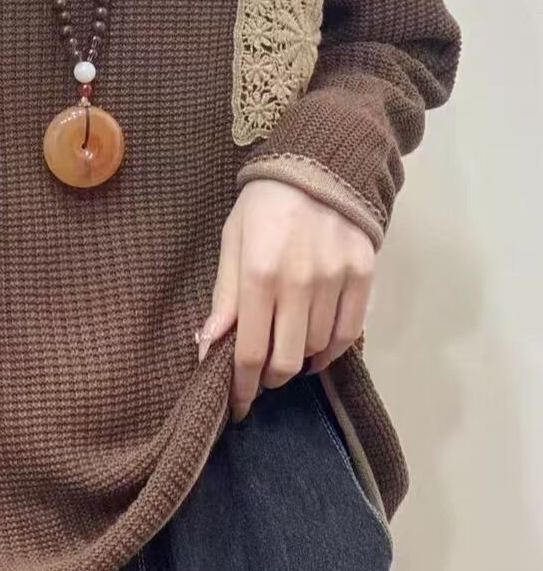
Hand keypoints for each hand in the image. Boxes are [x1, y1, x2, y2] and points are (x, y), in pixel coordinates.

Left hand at [197, 178, 375, 421]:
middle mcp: (299, 283)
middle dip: (268, 380)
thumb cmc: (263, 206)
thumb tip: (207, 347)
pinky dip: (331, 351)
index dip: (241, 387)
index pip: (249, 351)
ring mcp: (336, 281)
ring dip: (299, 362)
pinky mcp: (364, 277)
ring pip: (318, 350)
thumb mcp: (232, 243)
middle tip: (259, 377)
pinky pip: (349, 333)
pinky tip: (316, 349)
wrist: (317, 165)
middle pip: (286, 361)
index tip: (237, 404)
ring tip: (285, 353)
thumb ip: (224, 297)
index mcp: (259, 275)